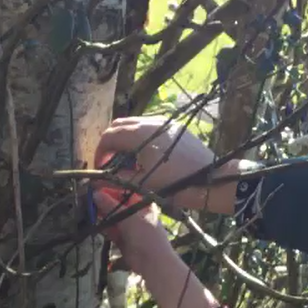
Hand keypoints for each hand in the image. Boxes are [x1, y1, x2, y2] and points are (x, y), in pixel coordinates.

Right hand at [91, 182, 162, 268]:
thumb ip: (111, 206)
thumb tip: (95, 194)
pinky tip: (93, 223)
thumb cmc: (145, 236)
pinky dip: (103, 227)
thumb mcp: (128, 218)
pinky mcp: (123, 239)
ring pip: (112, 218)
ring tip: (87, 211)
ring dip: (102, 216)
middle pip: (116, 206)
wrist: (152, 262)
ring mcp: (129, 227)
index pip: (123, 194)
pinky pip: (111, 230)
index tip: (93, 191)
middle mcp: (135, 214)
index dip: (108, 192)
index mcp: (142, 204)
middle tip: (87, 202)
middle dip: (103, 205)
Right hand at [95, 117, 230, 212]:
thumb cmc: (176, 184)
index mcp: (139, 134)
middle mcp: (150, 122)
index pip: (108, 136)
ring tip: (126, 160)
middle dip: (110, 143)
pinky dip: (139, 137)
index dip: (100, 152)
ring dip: (124, 139)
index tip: (100, 168)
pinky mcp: (174, 127)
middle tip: (109, 162)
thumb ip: (116, 179)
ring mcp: (164, 122)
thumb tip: (96, 180)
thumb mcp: (143, 184)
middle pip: (119, 125)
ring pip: (134, 124)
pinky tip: (143, 155)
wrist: (211, 179)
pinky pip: (149, 127)